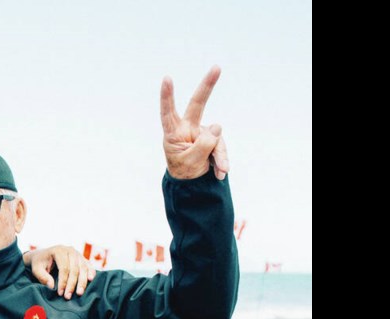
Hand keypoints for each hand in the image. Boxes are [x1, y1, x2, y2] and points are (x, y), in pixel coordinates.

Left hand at [24, 245, 95, 298]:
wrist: (43, 255)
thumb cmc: (39, 263)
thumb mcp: (36, 269)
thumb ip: (42, 277)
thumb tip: (52, 286)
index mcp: (59, 251)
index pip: (64, 268)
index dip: (63, 282)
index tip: (60, 293)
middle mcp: (70, 250)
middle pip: (75, 269)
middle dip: (72, 284)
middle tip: (68, 296)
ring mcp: (77, 253)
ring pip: (83, 268)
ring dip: (82, 281)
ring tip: (80, 293)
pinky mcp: (81, 257)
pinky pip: (88, 265)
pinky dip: (91, 272)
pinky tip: (91, 280)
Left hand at [161, 65, 228, 179]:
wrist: (191, 181)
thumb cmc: (184, 170)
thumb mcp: (191, 162)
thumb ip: (203, 145)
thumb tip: (217, 126)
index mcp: (173, 133)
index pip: (168, 113)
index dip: (167, 96)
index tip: (166, 78)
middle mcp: (188, 128)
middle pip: (197, 104)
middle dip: (207, 85)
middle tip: (217, 67)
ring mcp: (202, 131)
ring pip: (216, 138)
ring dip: (219, 156)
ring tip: (219, 171)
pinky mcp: (213, 138)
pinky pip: (221, 147)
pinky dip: (222, 161)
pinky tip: (220, 172)